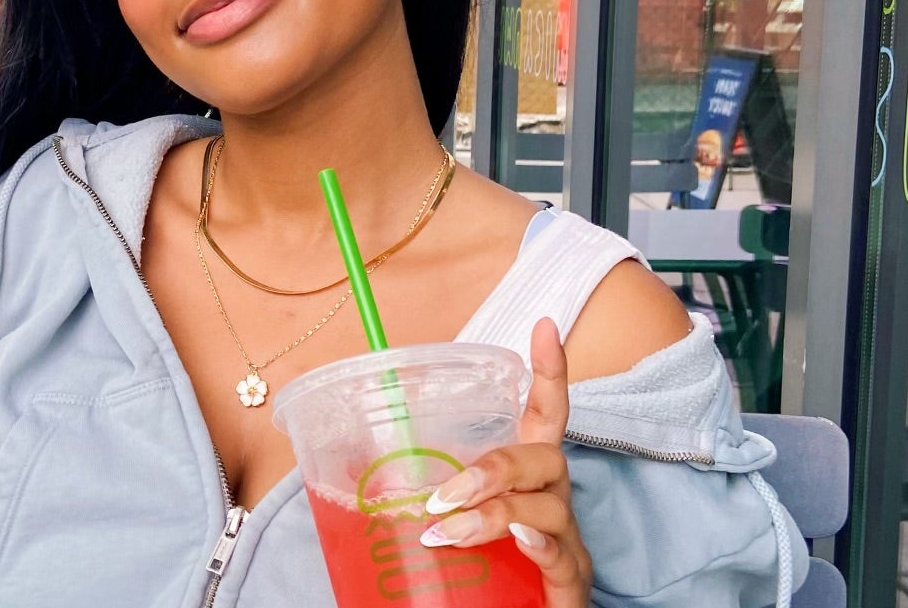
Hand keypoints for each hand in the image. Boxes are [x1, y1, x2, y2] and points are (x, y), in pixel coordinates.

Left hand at [419, 317, 592, 606]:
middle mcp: (550, 502)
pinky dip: (538, 545)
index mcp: (523, 480)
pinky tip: (518, 542)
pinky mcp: (570, 583)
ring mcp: (565, 542)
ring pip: (548, 505)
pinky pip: (562, 556)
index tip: (544, 325)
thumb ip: (417, 499)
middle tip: (441, 495)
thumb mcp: (450, 526)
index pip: (543, 415)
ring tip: (448, 530)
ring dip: (495, 510)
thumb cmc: (482, 574)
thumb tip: (338, 481)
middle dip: (494, 465)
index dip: (548, 371)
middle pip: (544, 456)